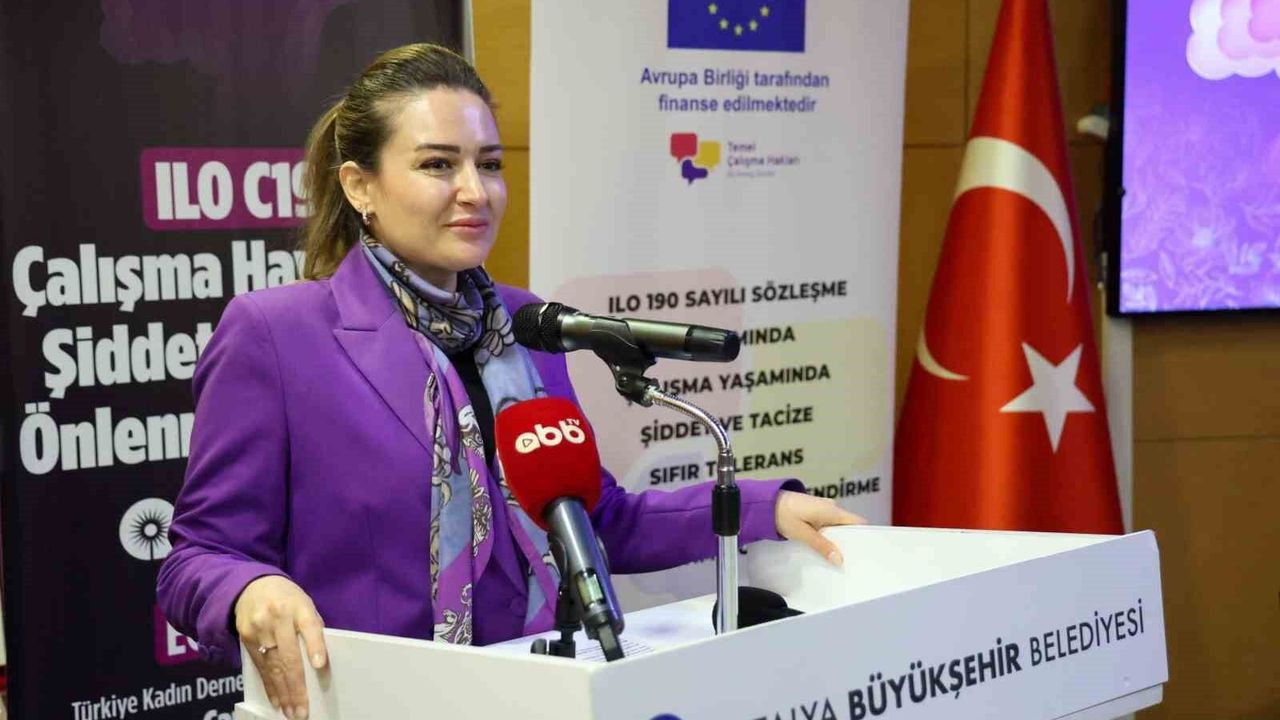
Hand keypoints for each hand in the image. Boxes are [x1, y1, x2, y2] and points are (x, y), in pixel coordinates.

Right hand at [234, 575, 327, 718]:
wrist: (251, 585)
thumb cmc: (287, 598)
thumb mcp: (304, 603)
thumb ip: (312, 626)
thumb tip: (321, 660)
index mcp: (299, 605)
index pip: (309, 626)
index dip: (315, 645)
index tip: (319, 665)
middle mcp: (278, 618)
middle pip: (288, 655)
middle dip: (296, 686)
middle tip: (302, 710)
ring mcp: (259, 629)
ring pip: (273, 666)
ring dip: (283, 692)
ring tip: (292, 712)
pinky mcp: (246, 638)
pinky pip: (260, 667)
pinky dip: (269, 686)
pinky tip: (276, 701)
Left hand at [774, 490, 866, 565]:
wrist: (765, 503)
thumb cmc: (784, 514)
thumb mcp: (802, 533)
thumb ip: (821, 545)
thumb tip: (839, 560)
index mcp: (832, 511)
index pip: (858, 522)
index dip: (864, 535)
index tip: (866, 552)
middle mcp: (831, 508)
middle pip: (848, 527)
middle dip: (849, 542)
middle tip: (851, 562)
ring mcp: (822, 510)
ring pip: (837, 528)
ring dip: (837, 540)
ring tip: (838, 559)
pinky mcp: (814, 513)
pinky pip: (827, 526)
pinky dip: (828, 536)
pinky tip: (824, 550)